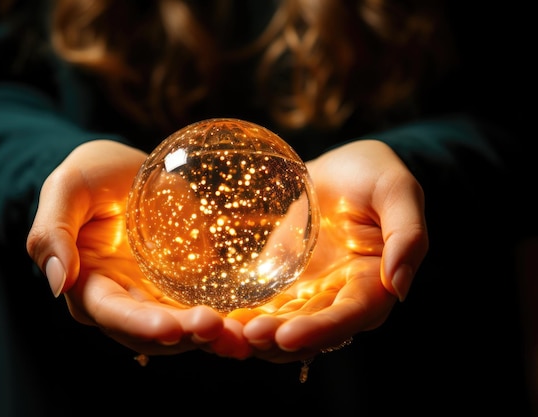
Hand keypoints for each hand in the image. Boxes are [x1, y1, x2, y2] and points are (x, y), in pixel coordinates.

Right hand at [26, 140, 247, 356]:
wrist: (125, 170)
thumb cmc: (91, 174)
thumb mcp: (66, 188)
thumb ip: (52, 231)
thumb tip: (57, 283)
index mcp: (88, 284)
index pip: (111, 313)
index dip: (138, 325)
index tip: (169, 328)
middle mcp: (122, 299)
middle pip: (151, 332)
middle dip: (182, 335)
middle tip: (215, 327)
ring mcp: (155, 295)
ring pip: (181, 328)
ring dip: (209, 336)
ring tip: (240, 333)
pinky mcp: (183, 286)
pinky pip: (204, 307)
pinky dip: (226, 319)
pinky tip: (250, 320)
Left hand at [219, 139, 427, 362]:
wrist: (339, 170)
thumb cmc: (373, 174)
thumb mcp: (397, 190)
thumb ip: (407, 235)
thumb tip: (400, 286)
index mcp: (373, 283)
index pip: (350, 317)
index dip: (320, 330)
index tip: (287, 335)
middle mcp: (341, 298)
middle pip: (311, 331)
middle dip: (279, 339)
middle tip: (247, 336)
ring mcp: (309, 294)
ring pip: (282, 327)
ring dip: (255, 337)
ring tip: (224, 336)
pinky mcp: (282, 284)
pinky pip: (262, 307)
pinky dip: (240, 318)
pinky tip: (215, 319)